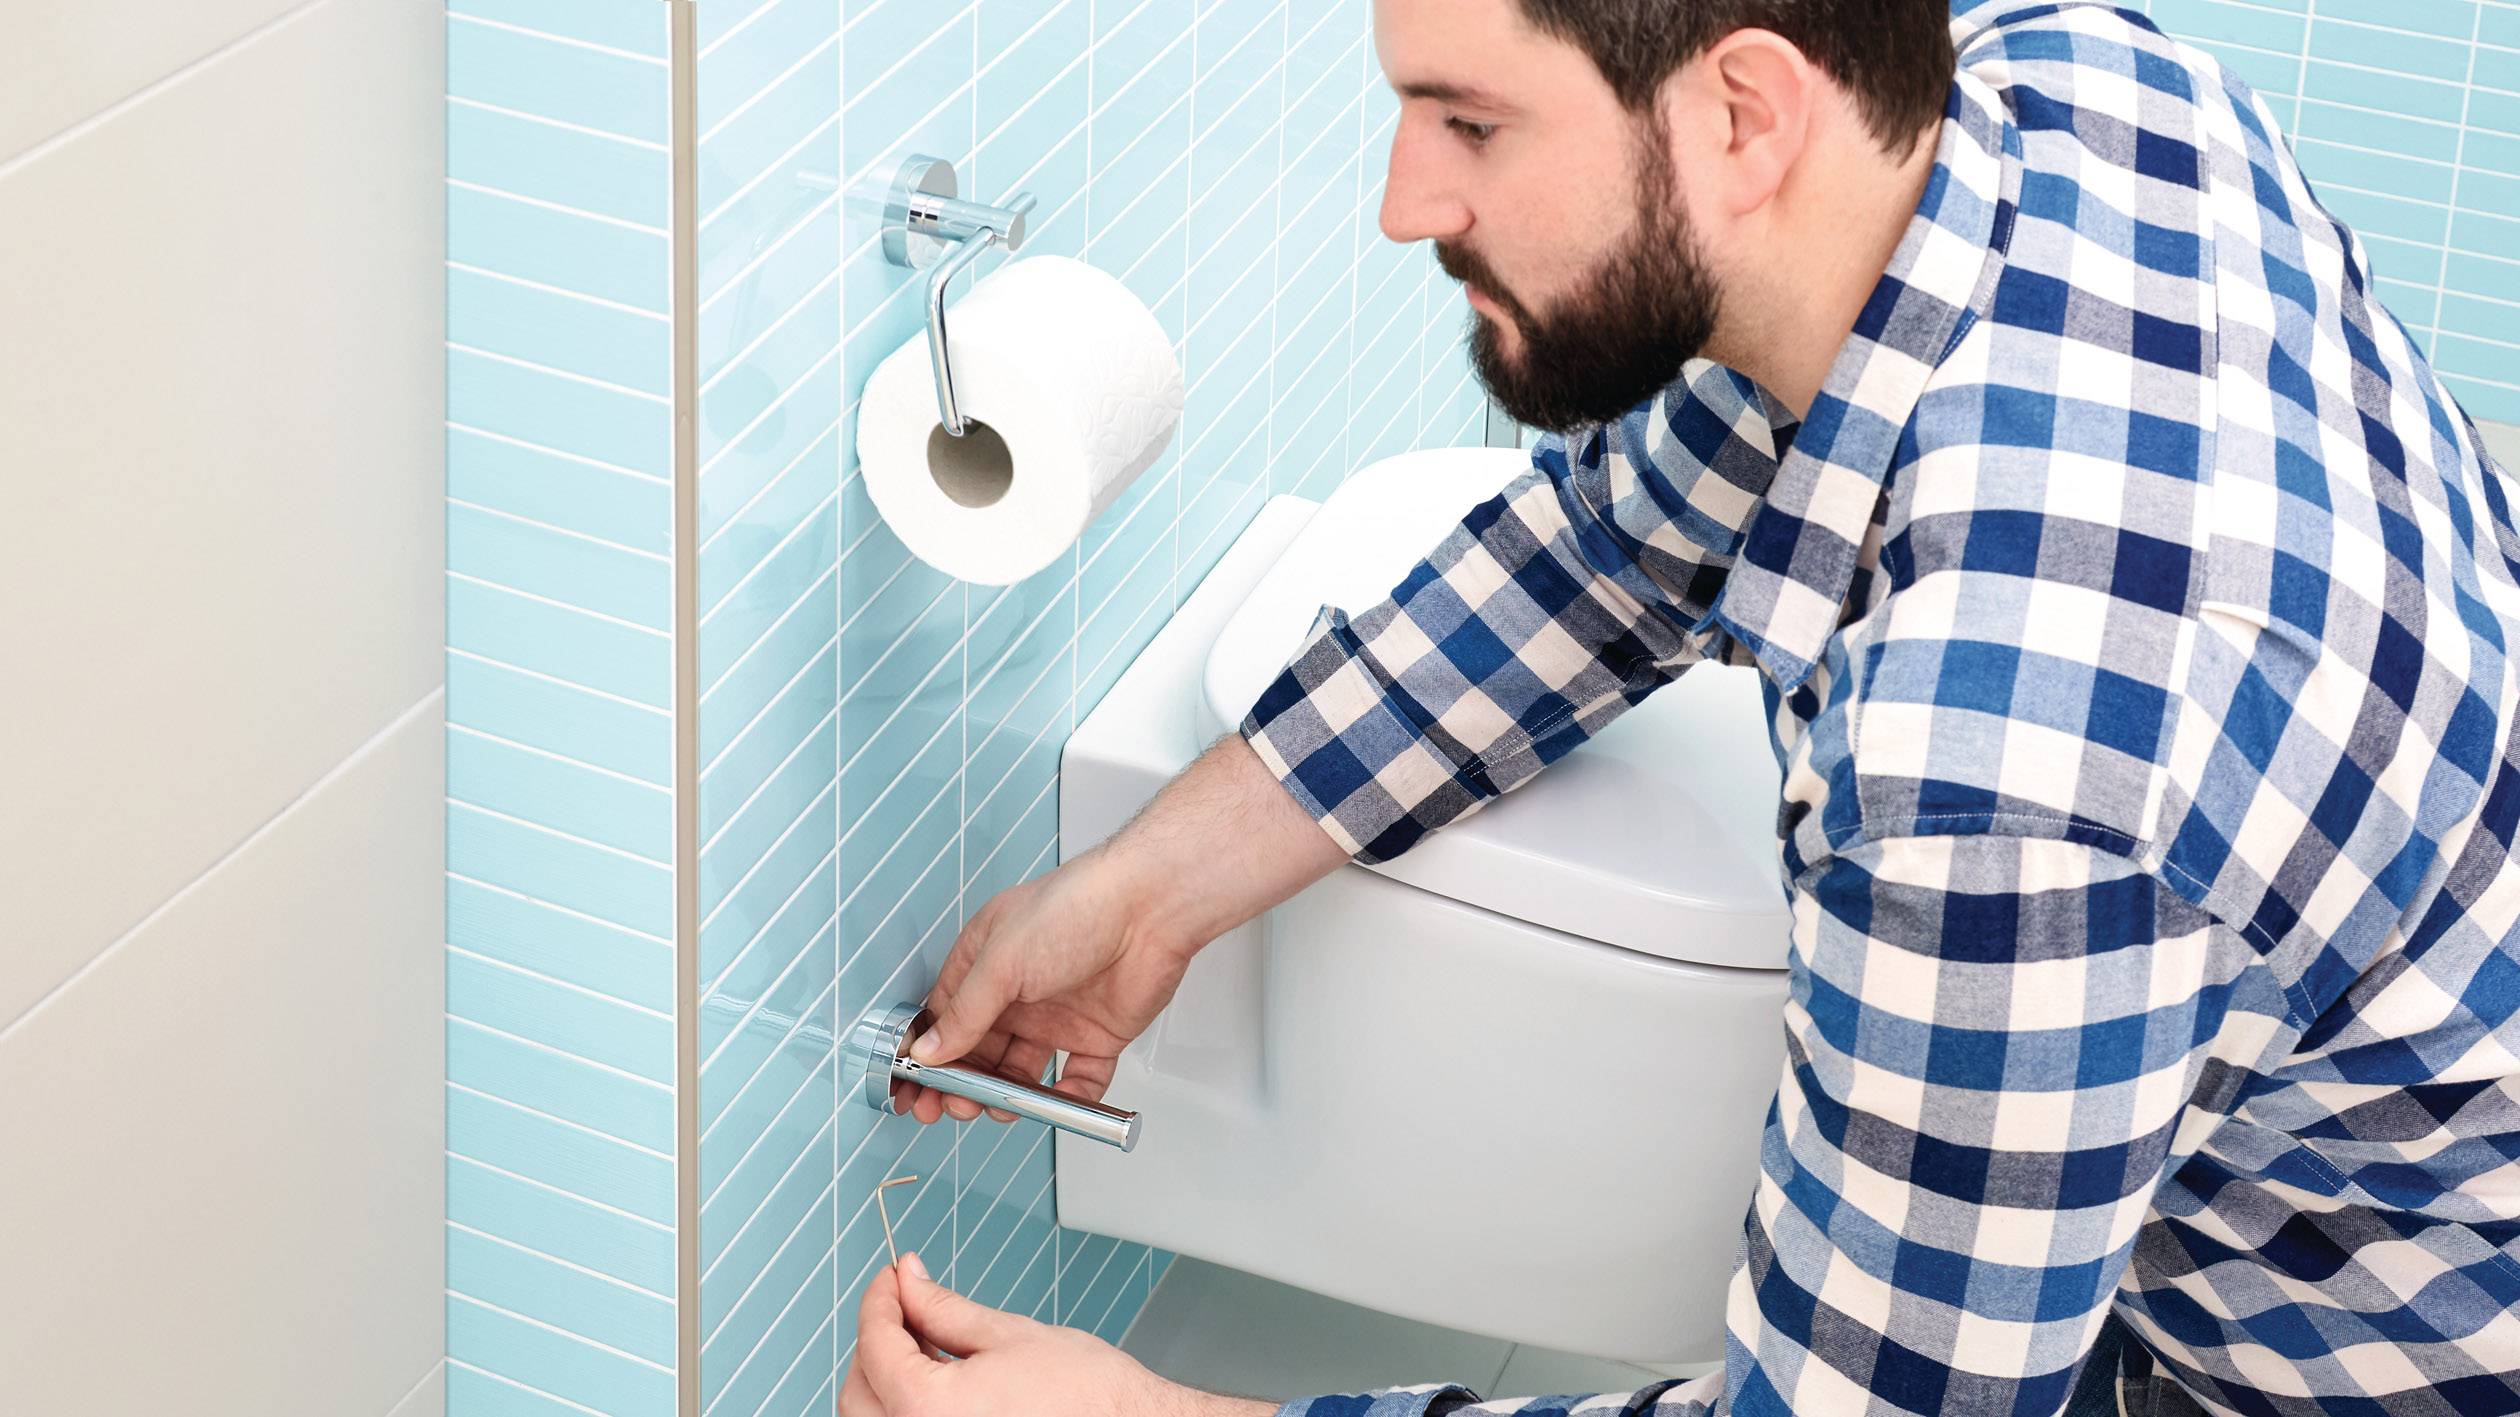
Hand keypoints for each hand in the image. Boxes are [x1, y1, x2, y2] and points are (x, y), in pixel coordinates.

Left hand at [839, 1249, 1233, 1415]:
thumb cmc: (1089, 1395)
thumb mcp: (1007, 1333)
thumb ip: (942, 1307)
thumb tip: (907, 1280)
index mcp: (929, 1409)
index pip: (875, 1345)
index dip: (879, 1300)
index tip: (891, 1278)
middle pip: (859, 1391)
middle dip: (876, 1341)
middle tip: (906, 1303)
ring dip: (887, 1377)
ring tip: (928, 1341)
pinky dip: (908, 1405)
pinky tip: (940, 1379)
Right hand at [898, 842, 1195, 1124]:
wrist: (1150, 909)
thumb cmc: (1074, 910)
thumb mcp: (1001, 962)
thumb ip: (964, 1013)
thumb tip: (928, 1051)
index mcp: (987, 962)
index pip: (946, 1016)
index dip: (929, 1055)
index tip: (915, 1090)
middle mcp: (1020, 991)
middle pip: (980, 1050)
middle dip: (963, 1083)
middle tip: (955, 1107)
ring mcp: (1058, 1014)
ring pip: (1022, 1072)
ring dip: (1007, 1096)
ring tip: (998, 1108)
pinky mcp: (1098, 1035)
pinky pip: (1078, 1079)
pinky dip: (1068, 1100)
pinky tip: (1056, 1103)